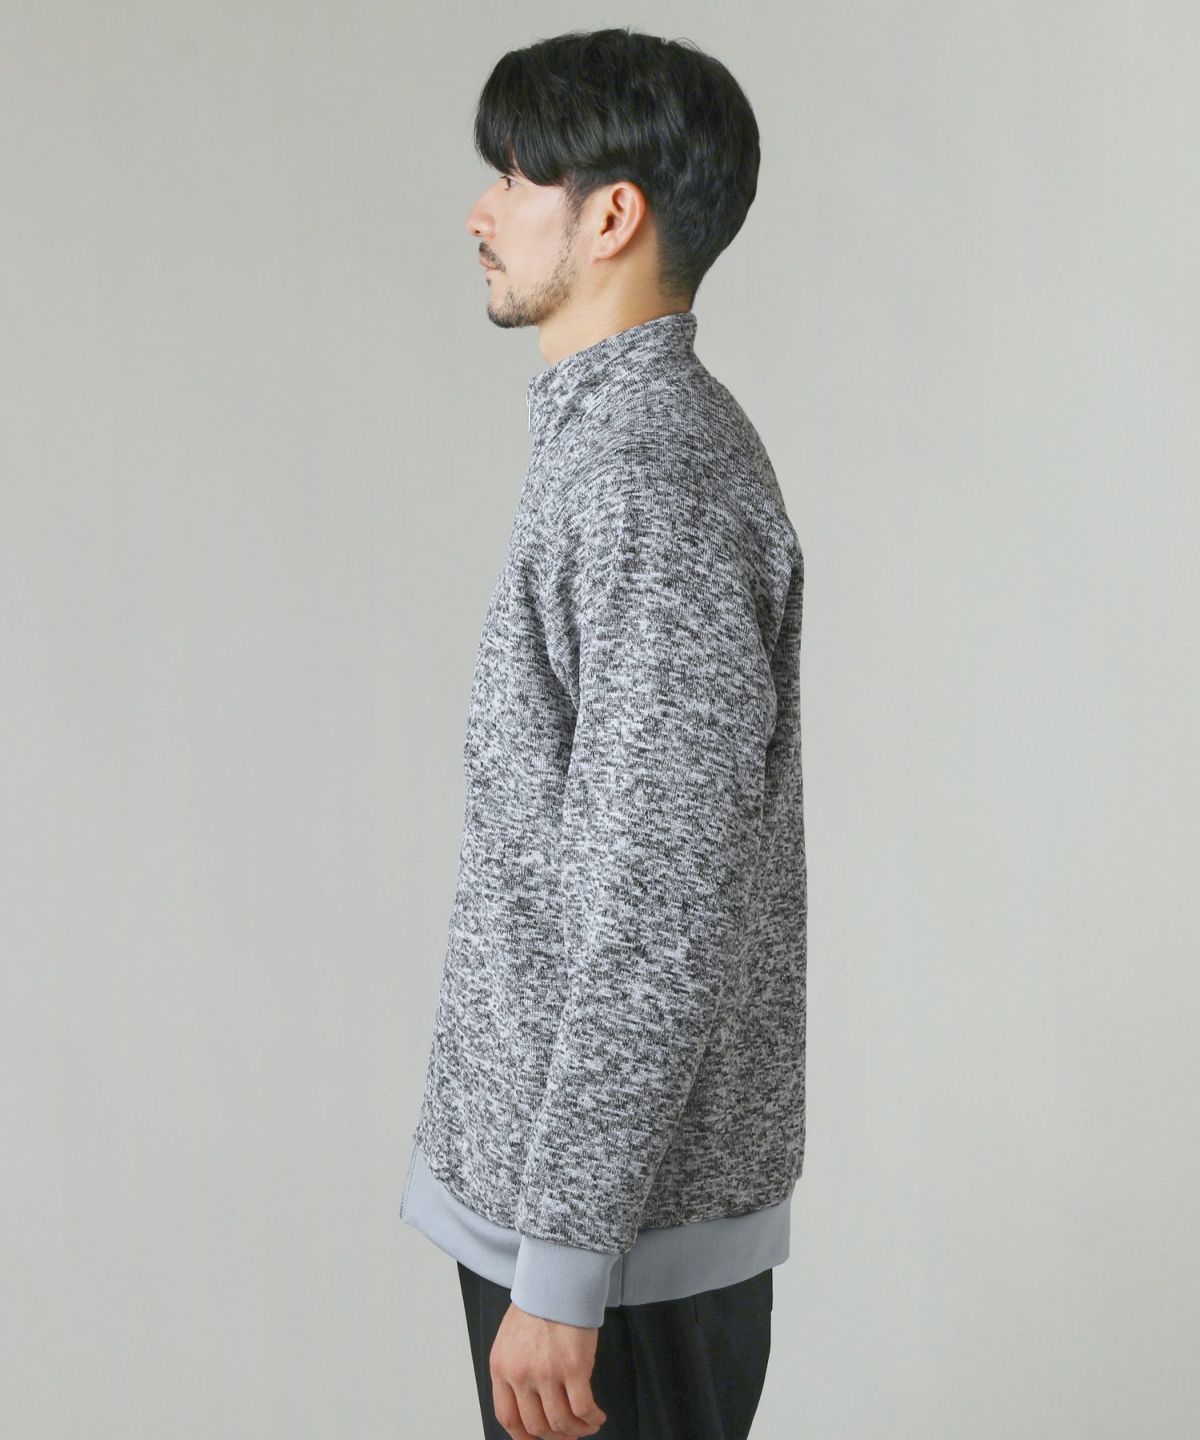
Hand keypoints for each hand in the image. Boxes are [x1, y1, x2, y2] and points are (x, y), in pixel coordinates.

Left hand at [489, 1300, 607, 1438]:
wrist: (556, 1279)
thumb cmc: (538, 1304)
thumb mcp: (511, 1340)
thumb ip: (516, 1371)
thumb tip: (532, 1402)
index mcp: (501, 1368)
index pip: (508, 1418)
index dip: (525, 1437)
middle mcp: (520, 1375)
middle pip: (537, 1425)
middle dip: (556, 1436)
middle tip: (569, 1433)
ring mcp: (546, 1373)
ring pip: (561, 1422)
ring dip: (577, 1430)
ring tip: (588, 1425)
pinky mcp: (574, 1368)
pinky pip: (583, 1408)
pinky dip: (592, 1418)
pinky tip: (597, 1416)